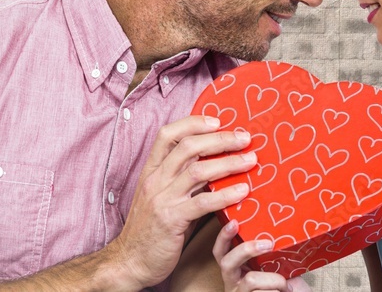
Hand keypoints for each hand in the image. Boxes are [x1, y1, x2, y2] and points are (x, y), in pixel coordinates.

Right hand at [108, 115, 257, 288]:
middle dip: (220, 139)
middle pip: (188, 147)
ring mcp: (162, 199)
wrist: (129, 261)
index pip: (167, 135)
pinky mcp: (172, 220)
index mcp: (151, 171)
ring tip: (251, 160)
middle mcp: (155, 180)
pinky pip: (203, 202)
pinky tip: (243, 192)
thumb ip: (183, 179)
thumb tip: (215, 164)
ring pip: (198, 171)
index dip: (193, 123)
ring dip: (229, 163)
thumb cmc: (150, 229)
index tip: (217, 121)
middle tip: (245, 138)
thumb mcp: (161, 196)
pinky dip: (226, 194)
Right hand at [213, 219, 311, 291]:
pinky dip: (278, 290)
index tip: (235, 222)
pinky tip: (284, 291)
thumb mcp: (278, 265)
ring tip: (286, 284)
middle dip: (246, 249)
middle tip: (268, 244)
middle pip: (227, 263)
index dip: (223, 237)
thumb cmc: (287, 285)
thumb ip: (272, 252)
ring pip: (251, 279)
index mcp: (238, 269)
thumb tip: (279, 230)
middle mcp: (233, 282)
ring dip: (274, 279)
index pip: (221, 252)